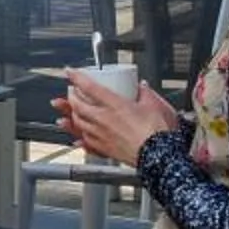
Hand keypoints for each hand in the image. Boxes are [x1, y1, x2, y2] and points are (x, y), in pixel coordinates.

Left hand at [57, 69, 181, 162]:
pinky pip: (86, 142)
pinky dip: (80, 137)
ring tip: (70, 112)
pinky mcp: (105, 149)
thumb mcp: (154, 105)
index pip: (89, 87)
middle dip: (71, 96)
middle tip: (72, 91)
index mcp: (114, 105)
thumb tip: (142, 87)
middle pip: (78, 105)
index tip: (70, 72)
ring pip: (78, 123)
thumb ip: (146, 93)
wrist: (158, 156)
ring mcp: (101, 135)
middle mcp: (103, 120)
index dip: (77, 77)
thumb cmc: (156, 132)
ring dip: (72, 116)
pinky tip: (78, 138)